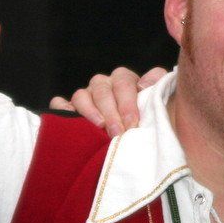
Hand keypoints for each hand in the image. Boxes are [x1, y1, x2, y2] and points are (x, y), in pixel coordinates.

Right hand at [48, 66, 166, 136]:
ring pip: (81, 95)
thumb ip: (159, 86)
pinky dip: (63, 111)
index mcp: (125, 81)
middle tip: (118, 132)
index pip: (123, 81)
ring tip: (99, 127)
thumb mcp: (163, 102)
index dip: (128, 102)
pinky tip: (70, 123)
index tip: (133, 123)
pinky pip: (60, 105)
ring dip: (89, 111)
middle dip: (111, 112)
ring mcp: (86, 96)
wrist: (143, 142)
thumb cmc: (154, 121)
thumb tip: (144, 85)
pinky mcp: (70, 109)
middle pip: (101, 89)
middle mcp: (104, 85)